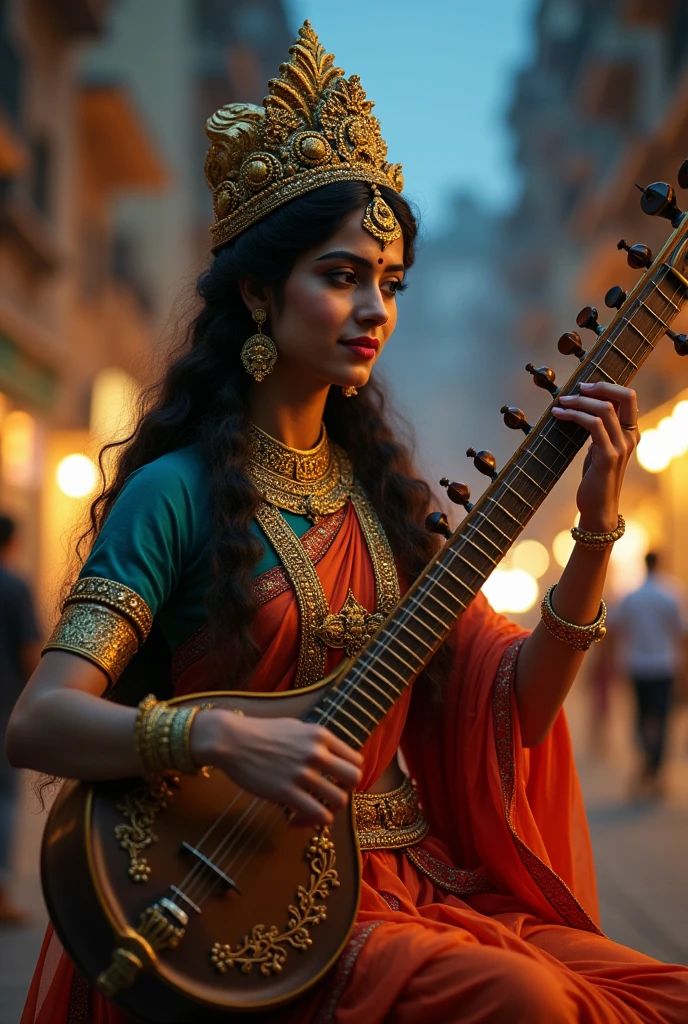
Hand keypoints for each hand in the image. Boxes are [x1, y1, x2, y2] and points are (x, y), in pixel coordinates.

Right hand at [193, 710, 362, 826]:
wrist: (231, 739)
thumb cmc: (260, 732)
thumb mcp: (296, 726)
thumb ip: (316, 740)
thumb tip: (331, 755)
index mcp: (320, 735)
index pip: (355, 760)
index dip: (347, 774)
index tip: (334, 781)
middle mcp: (316, 752)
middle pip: (353, 779)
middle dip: (344, 790)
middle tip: (327, 795)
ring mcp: (302, 773)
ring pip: (339, 800)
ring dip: (329, 809)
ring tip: (313, 811)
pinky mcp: (286, 792)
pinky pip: (318, 814)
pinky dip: (313, 822)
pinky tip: (297, 820)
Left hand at [551, 381, 638, 531]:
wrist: (598, 507)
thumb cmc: (595, 478)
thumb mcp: (599, 449)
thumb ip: (599, 431)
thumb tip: (584, 409)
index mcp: (630, 433)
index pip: (628, 397)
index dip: (607, 386)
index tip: (584, 386)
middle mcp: (630, 437)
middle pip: (624, 396)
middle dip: (597, 387)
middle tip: (572, 391)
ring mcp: (621, 446)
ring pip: (604, 409)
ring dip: (579, 402)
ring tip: (560, 404)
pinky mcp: (608, 456)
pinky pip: (593, 425)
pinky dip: (574, 416)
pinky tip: (558, 415)